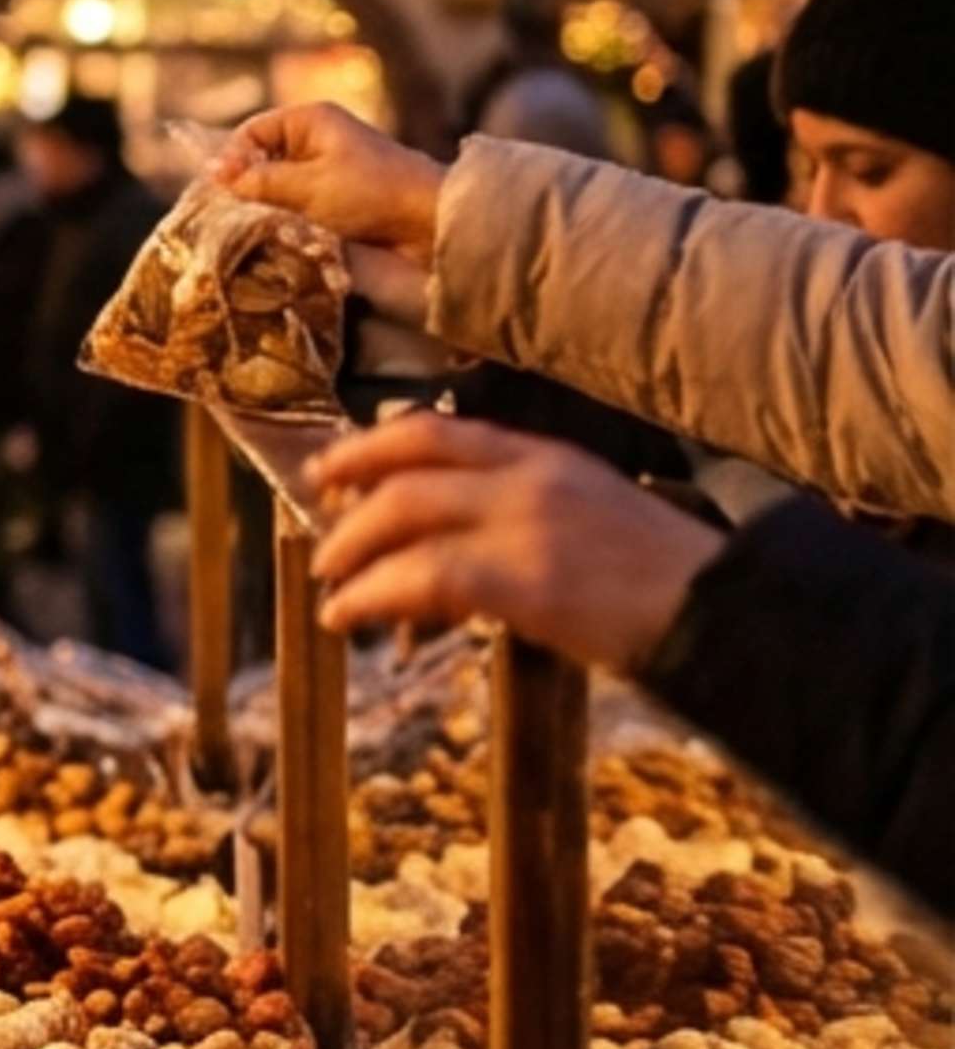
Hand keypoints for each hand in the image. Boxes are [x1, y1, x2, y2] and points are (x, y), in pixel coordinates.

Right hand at [215, 104, 445, 274]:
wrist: (428, 223)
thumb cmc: (370, 193)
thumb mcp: (306, 186)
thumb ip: (257, 180)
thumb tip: (212, 174)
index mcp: (310, 120)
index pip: (252, 132)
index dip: (233, 159)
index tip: (222, 191)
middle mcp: (316, 139)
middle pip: (261, 158)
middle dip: (248, 185)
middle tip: (236, 212)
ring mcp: (326, 168)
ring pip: (276, 184)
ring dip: (267, 205)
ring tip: (260, 224)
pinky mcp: (334, 197)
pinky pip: (295, 202)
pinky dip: (285, 217)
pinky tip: (281, 232)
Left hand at [307, 416, 720, 668]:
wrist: (729, 613)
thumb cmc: (665, 580)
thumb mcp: (592, 518)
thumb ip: (522, 514)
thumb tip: (446, 544)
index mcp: (547, 455)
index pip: (436, 430)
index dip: (370, 448)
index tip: (329, 470)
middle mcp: (530, 475)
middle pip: (407, 470)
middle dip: (348, 504)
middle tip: (319, 542)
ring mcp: (527, 522)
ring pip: (403, 517)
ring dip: (351, 554)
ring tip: (331, 589)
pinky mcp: (526, 578)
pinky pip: (421, 577)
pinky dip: (371, 597)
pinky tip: (349, 618)